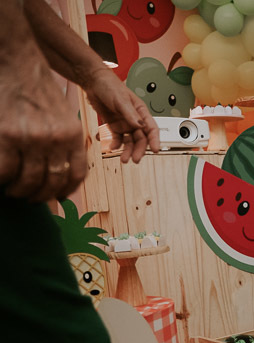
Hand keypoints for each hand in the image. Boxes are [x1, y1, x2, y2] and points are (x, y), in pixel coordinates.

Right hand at [0, 46, 84, 201]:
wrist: (16, 63)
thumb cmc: (38, 89)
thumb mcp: (64, 116)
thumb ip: (65, 141)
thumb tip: (61, 170)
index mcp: (73, 135)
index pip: (76, 175)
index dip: (66, 191)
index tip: (58, 197)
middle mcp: (55, 139)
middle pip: (52, 182)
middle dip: (41, 195)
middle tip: (32, 197)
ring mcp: (31, 139)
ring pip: (28, 180)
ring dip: (21, 190)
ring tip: (15, 190)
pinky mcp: (6, 136)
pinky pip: (5, 170)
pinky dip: (2, 178)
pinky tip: (2, 178)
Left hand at [84, 67, 159, 163]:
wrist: (92, 81)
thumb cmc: (109, 85)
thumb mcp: (121, 100)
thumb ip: (130, 114)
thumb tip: (141, 127)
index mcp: (141, 112)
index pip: (151, 128)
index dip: (154, 140)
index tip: (155, 150)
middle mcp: (134, 119)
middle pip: (140, 138)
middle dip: (139, 150)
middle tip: (135, 159)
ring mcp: (124, 123)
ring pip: (129, 141)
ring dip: (127, 150)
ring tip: (124, 159)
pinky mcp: (113, 125)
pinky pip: (116, 138)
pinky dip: (115, 144)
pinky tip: (111, 147)